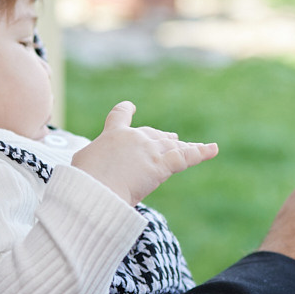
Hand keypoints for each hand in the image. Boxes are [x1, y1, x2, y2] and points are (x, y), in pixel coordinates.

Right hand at [71, 102, 217, 205]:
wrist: (96, 188)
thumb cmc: (84, 179)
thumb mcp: (82, 163)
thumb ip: (92, 158)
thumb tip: (91, 167)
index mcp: (113, 134)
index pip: (120, 116)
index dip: (126, 110)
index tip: (131, 105)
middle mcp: (135, 138)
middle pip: (153, 134)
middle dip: (162, 137)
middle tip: (172, 137)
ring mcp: (150, 150)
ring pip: (172, 145)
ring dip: (183, 146)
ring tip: (192, 145)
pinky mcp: (161, 166)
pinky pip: (186, 157)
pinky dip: (201, 152)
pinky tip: (213, 149)